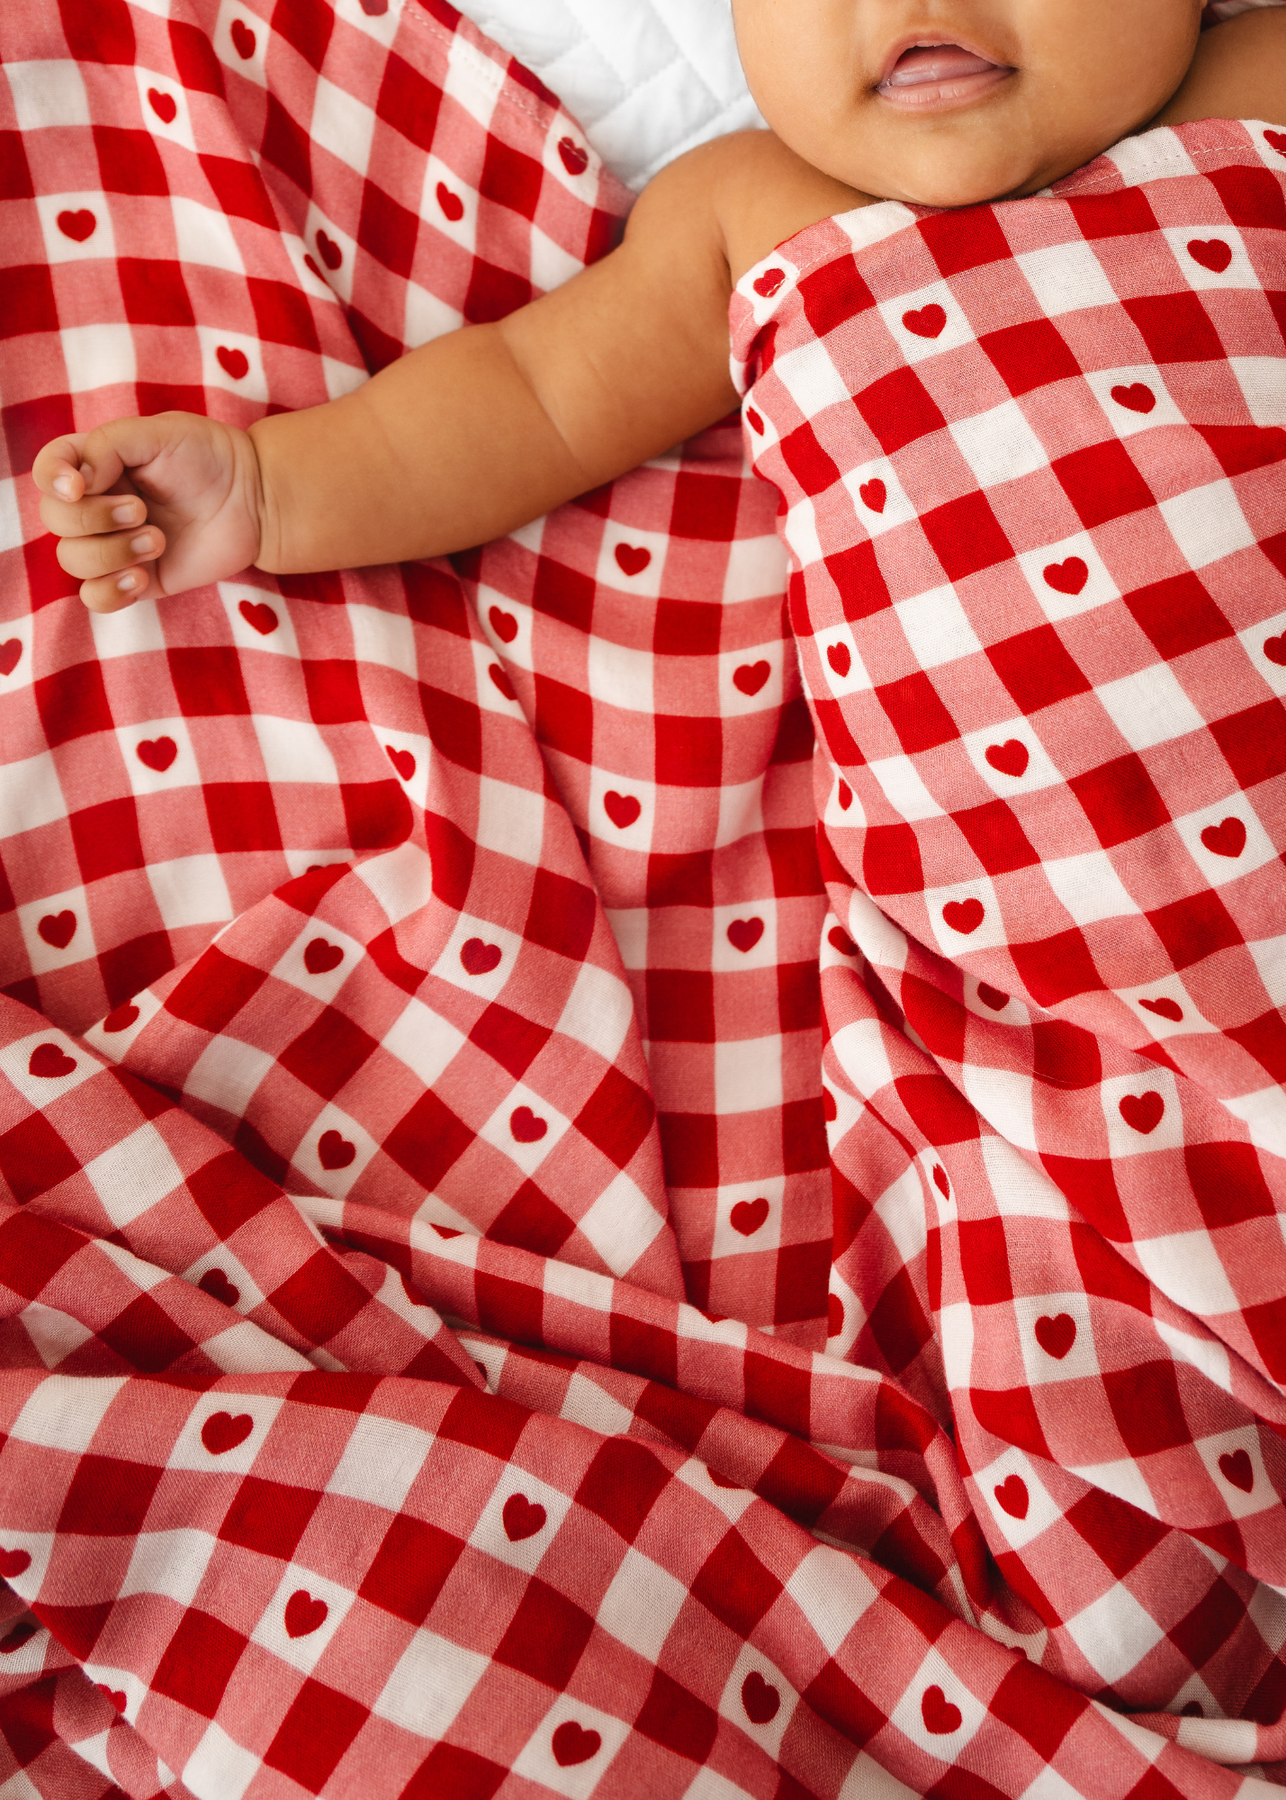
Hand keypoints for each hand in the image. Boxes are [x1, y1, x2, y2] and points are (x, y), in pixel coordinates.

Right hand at [33, 413, 264, 611]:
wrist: (255, 500)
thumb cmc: (209, 456)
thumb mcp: (157, 433)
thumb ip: (107, 446)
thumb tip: (76, 484)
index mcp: (97, 465)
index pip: (48, 472)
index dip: (52, 480)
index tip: (80, 486)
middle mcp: (98, 504)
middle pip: (56, 521)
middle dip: (94, 519)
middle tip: (144, 511)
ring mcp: (115, 544)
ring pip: (73, 561)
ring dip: (112, 553)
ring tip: (158, 540)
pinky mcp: (138, 578)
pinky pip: (96, 598)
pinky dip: (111, 591)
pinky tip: (142, 577)